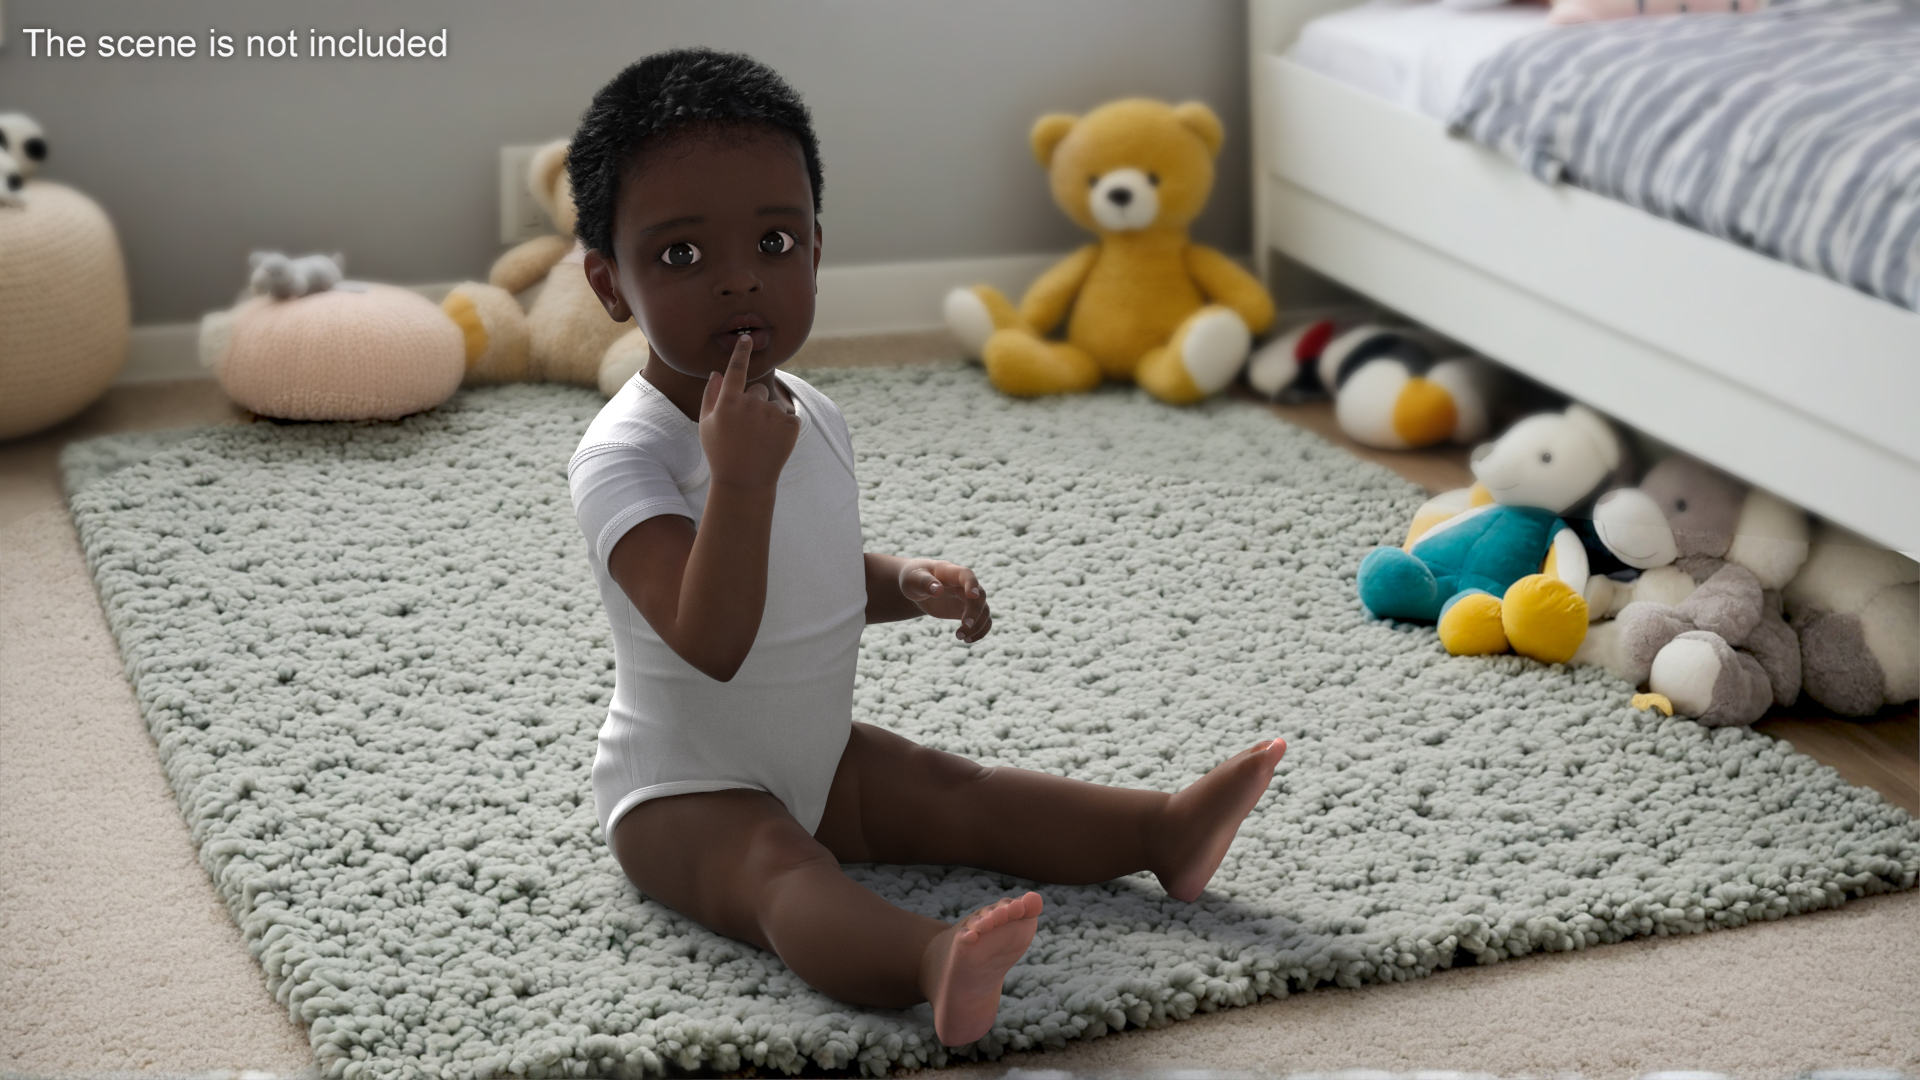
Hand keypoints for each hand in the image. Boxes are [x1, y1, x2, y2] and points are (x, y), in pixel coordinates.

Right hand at [699, 333, 799, 489]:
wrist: (745, 482)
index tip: (747, 338)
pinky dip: (784, 428)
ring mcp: (772, 414)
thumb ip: (710, 396)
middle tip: (747, 430)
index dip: (741, 352)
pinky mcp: (790, 424)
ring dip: (769, 418)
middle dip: (754, 405)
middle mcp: (750, 404)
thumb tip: (716, 372)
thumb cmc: (721, 453)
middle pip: (758, 390)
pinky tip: (773, 444)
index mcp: (728, 402)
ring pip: (773, 405)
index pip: (736, 369)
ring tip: (759, 440)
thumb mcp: (707, 425)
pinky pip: (788, 416)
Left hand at [899, 559, 991, 642]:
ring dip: (977, 626)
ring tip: (959, 637)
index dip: (972, 584)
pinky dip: (979, 631)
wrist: (917, 586)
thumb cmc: (914, 579)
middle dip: (975, 611)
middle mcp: (964, 585)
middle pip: (979, 596)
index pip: (966, 575)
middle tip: (965, 625)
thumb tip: (937, 590)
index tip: (973, 595)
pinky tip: (966, 640)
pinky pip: (982, 621)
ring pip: (984, 611)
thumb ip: (924, 583)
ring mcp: (968, 598)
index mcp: (951, 572)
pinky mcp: (967, 611)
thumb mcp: (913, 579)